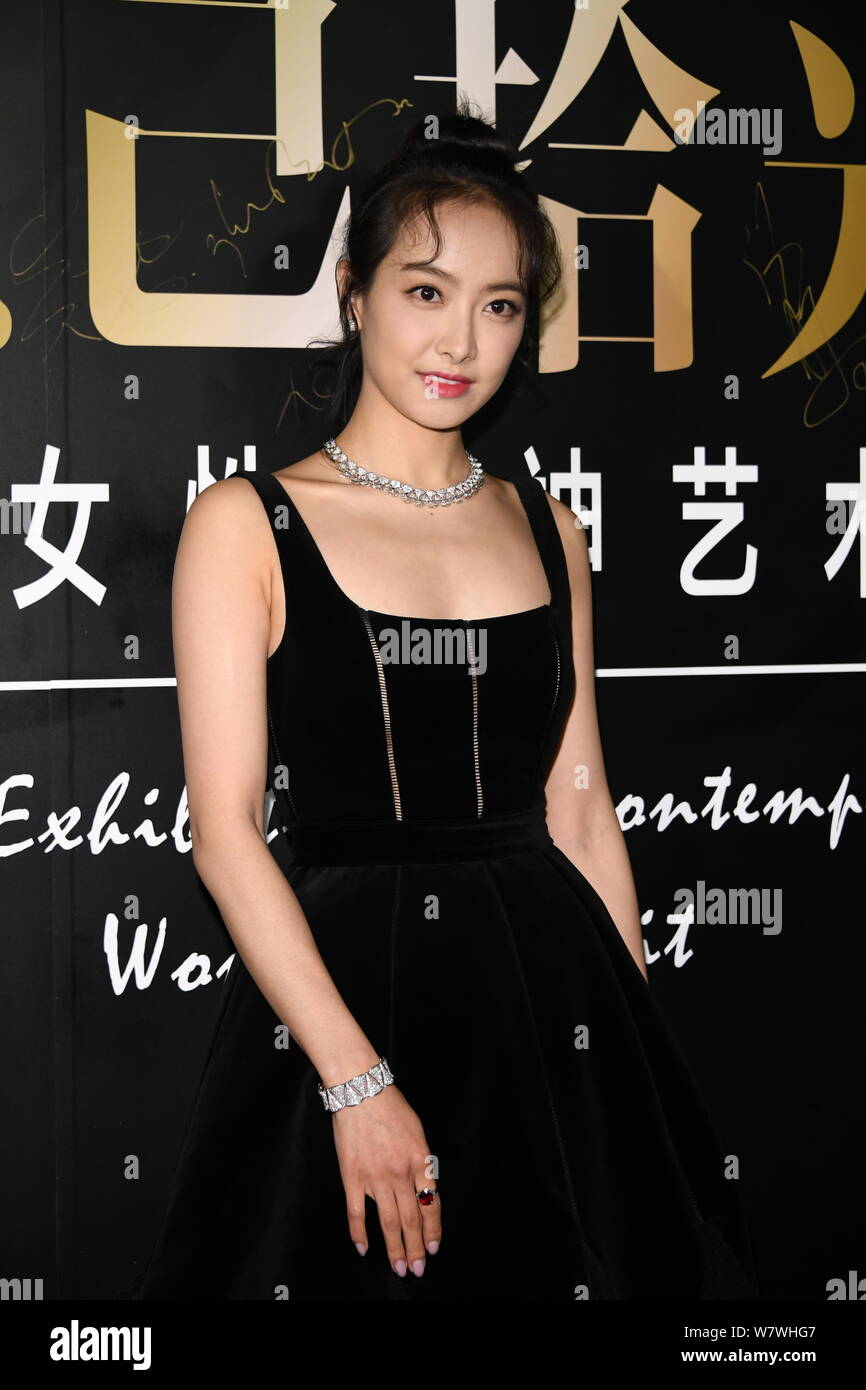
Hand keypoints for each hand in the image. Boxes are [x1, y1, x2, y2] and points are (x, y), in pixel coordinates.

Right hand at [330, 1084, 440, 1277]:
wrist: (360, 1090)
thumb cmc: (390, 1105)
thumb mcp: (417, 1130)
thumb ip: (421, 1161)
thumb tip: (424, 1188)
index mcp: (420, 1161)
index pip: (432, 1204)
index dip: (433, 1230)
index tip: (434, 1248)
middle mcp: (400, 1173)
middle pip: (411, 1219)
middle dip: (417, 1248)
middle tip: (417, 1269)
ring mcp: (375, 1177)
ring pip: (388, 1222)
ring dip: (394, 1248)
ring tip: (399, 1267)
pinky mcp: (352, 1177)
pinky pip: (356, 1213)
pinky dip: (359, 1233)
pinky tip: (364, 1248)